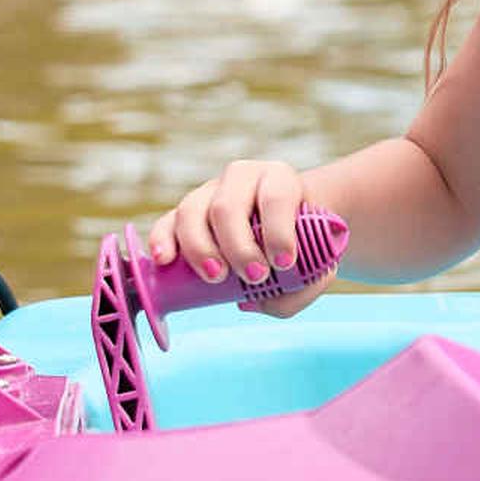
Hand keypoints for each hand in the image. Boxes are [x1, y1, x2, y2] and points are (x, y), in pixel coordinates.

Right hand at [145, 160, 335, 318]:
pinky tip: (165, 261)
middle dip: (238, 246)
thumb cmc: (304, 244)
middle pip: (228, 206)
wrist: (289, 225)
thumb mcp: (317, 264)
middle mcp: (241, 178)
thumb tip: (252, 302)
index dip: (278, 231)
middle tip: (253, 276)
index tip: (283, 263)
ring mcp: (209, 192)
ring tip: (216, 277)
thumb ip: (298, 289)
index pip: (276, 197)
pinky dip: (162, 240)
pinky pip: (167, 222)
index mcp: (279, 180)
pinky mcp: (185, 212)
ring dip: (201, 248)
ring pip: (192, 211)